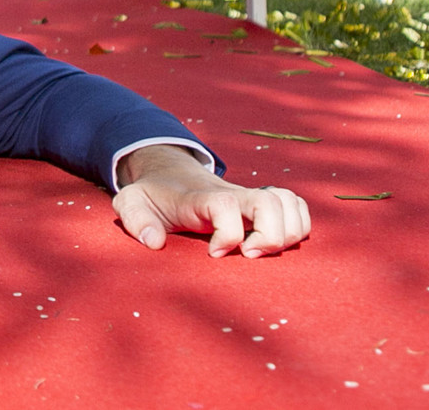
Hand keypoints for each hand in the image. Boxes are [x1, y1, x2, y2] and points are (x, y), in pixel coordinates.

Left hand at [111, 143, 310, 257]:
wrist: (169, 172)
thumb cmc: (152, 194)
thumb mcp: (131, 203)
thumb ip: (134, 219)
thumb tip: (154, 243)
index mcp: (199, 198)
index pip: (223, 205)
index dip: (227, 233)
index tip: (213, 253)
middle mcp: (231, 194)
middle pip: (270, 201)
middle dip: (270, 236)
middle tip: (247, 255)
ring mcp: (248, 197)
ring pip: (289, 202)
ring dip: (288, 232)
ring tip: (261, 251)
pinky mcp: (261, 203)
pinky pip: (295, 206)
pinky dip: (297, 225)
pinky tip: (274, 243)